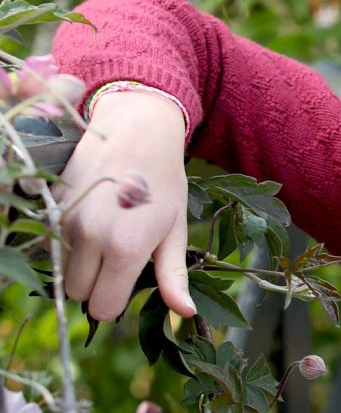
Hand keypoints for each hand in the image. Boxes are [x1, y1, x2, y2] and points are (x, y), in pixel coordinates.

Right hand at [57, 91, 194, 320]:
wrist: (136, 131)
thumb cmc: (164, 183)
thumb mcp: (175, 229)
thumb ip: (173, 275)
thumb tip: (184, 313)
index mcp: (125, 249)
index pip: (103, 308)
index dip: (115, 301)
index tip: (128, 281)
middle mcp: (90, 238)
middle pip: (79, 293)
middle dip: (97, 284)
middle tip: (119, 257)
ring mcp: (66, 221)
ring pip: (64, 269)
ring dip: (82, 262)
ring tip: (109, 231)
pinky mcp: (51, 207)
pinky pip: (53, 243)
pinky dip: (68, 241)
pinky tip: (93, 216)